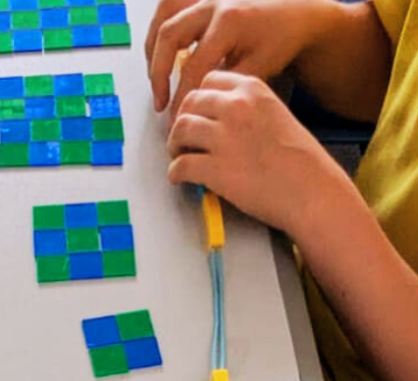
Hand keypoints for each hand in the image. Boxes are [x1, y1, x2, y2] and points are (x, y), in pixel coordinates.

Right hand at [146, 0, 335, 114]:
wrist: (294, 15)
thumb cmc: (279, 42)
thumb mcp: (257, 69)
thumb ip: (224, 86)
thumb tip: (194, 107)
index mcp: (229, 21)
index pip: (193, 65)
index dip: (181, 96)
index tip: (177, 118)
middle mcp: (213, 4)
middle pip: (169, 36)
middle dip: (158, 74)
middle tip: (160, 103)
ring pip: (163, 17)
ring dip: (153, 50)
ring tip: (156, 78)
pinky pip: (168, 7)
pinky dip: (159, 30)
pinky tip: (160, 52)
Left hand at [167, 71, 356, 238]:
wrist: (313, 192)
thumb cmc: (302, 162)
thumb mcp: (277, 116)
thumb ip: (248, 110)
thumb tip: (219, 119)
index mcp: (253, 91)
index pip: (210, 80)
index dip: (199, 99)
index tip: (197, 112)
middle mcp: (236, 108)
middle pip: (189, 103)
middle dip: (182, 119)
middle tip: (183, 137)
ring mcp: (224, 137)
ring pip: (179, 130)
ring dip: (175, 145)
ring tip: (180, 156)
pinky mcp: (214, 168)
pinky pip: (180, 165)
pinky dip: (175, 173)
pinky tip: (180, 177)